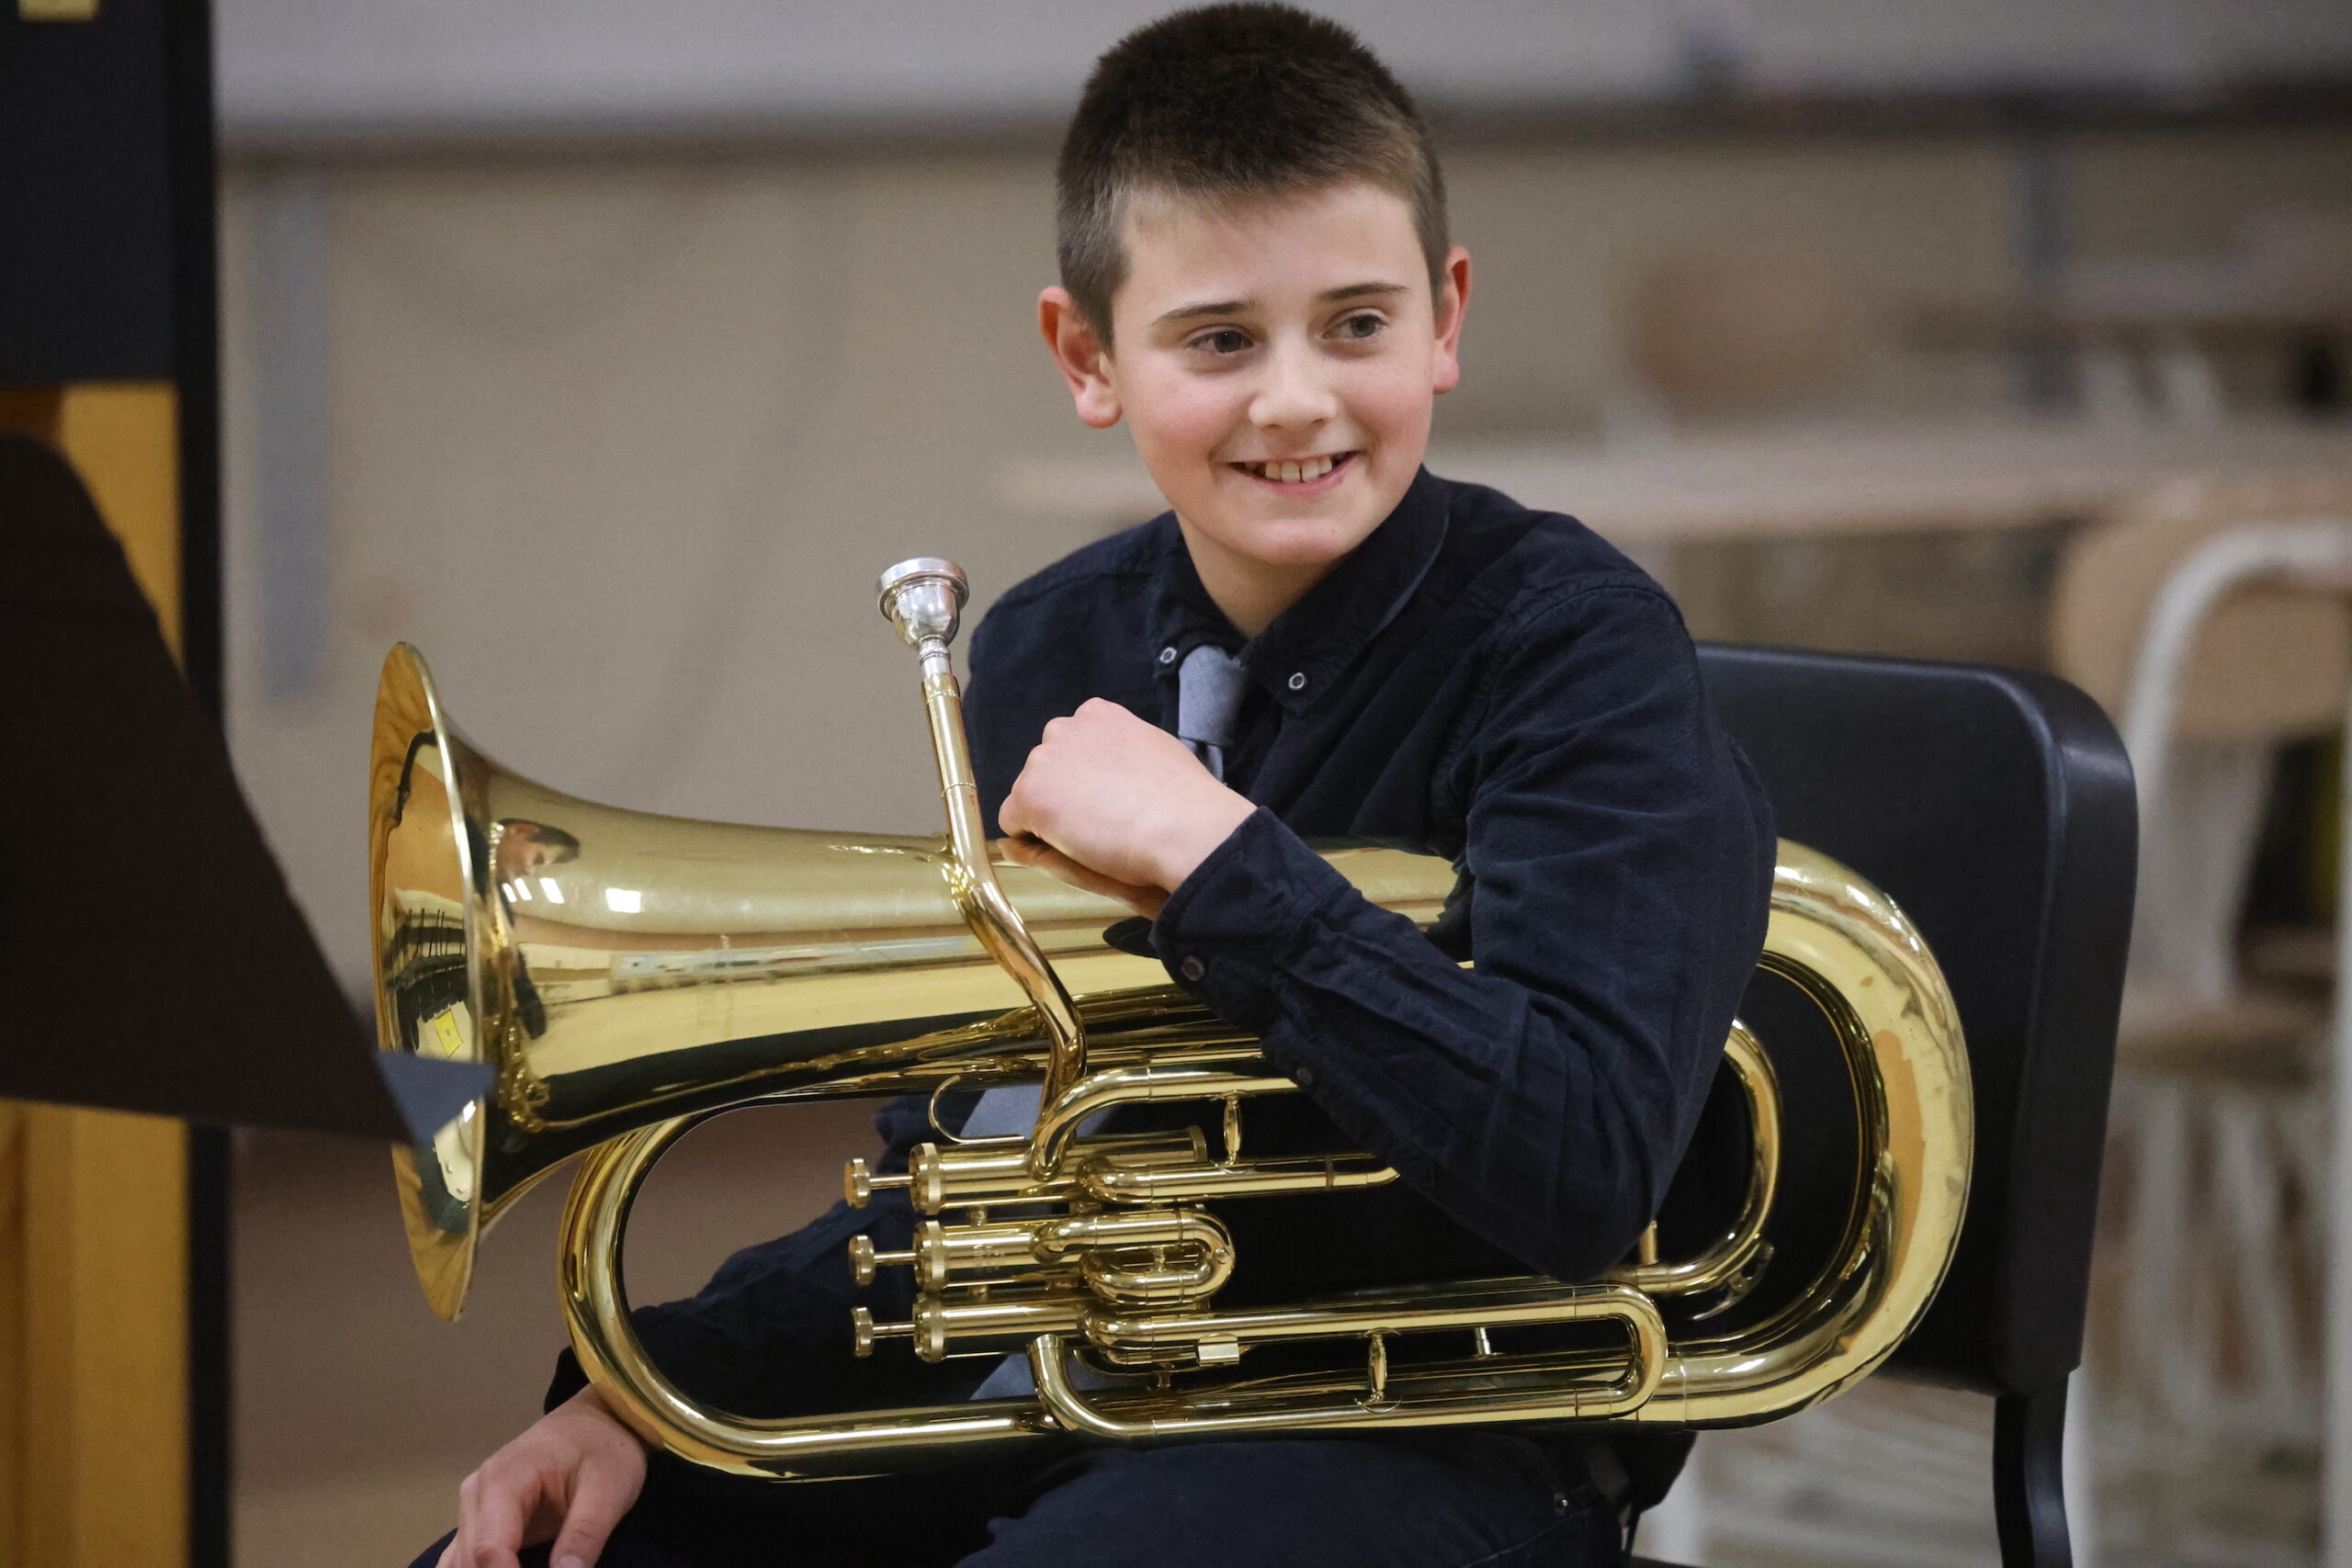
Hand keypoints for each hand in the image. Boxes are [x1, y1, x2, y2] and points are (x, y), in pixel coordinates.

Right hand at [437, 1387, 646, 1567]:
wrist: (599, 1421)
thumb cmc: (605, 1450)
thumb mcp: (608, 1492)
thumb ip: (583, 1537)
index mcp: (503, 1481)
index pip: (489, 1551)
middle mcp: (476, 1494)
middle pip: (470, 1562)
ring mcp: (473, 1506)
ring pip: (462, 1563)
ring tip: (537, 1567)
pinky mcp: (480, 1518)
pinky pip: (466, 1558)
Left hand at [998, 699, 1255, 907]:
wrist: (1183, 827)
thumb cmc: (1183, 799)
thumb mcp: (1155, 754)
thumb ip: (1123, 749)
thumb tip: (1103, 763)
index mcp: (1097, 715)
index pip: (1073, 744)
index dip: (1086, 778)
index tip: (1110, 798)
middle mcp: (1064, 728)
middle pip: (1047, 768)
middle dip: (1064, 794)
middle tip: (1104, 821)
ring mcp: (1043, 761)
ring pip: (1030, 795)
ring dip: (1051, 817)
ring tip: (1095, 835)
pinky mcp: (1030, 794)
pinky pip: (1014, 822)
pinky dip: (1036, 840)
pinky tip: (1074, 847)